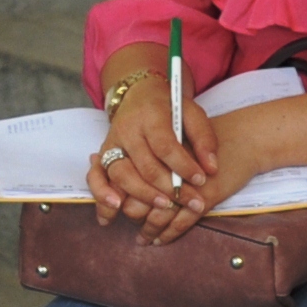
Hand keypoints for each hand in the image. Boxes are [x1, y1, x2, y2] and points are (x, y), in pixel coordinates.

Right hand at [90, 69, 219, 243]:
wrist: (139, 93)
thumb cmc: (169, 107)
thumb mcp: (191, 112)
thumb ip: (204, 138)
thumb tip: (211, 169)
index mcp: (150, 117)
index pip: (164, 145)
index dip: (183, 166)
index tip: (202, 180)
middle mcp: (127, 131)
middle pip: (145, 165)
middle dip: (170, 188)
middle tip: (191, 202)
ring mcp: (112, 143)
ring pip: (121, 174)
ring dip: (142, 195)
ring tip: (163, 208)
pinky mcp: (102, 154)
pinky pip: (95, 176)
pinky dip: (101, 195)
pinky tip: (112, 214)